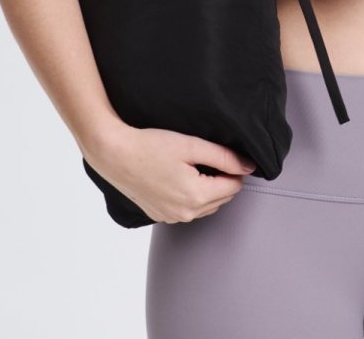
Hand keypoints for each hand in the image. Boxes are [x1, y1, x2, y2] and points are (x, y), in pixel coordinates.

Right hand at [82, 124, 256, 224]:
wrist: (114, 154)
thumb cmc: (151, 146)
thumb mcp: (192, 145)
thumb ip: (224, 157)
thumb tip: (249, 167)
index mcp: (196, 197)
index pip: (234, 187)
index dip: (235, 169)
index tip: (225, 154)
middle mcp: (185, 214)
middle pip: (221, 199)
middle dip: (223, 179)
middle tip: (210, 156)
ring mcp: (171, 217)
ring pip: (205, 206)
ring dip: (208, 189)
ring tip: (196, 165)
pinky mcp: (159, 215)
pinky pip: (187, 210)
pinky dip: (191, 196)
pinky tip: (181, 177)